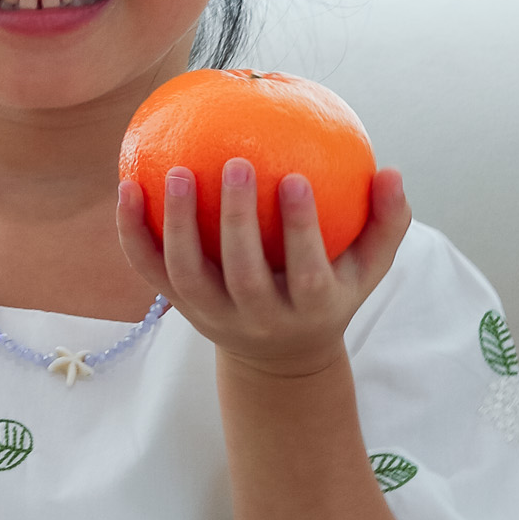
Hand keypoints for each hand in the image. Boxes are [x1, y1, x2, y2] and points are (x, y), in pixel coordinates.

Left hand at [117, 161, 410, 378]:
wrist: (279, 356)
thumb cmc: (329, 292)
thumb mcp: (366, 268)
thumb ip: (387, 221)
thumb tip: (391, 171)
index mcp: (308, 309)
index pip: (307, 274)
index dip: (302, 231)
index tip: (296, 179)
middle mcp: (258, 318)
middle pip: (244, 275)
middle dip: (238, 222)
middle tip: (236, 163)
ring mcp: (213, 316)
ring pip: (188, 277)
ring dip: (178, 225)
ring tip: (175, 172)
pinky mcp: (179, 309)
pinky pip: (149, 271)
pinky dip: (134, 233)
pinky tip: (127, 186)